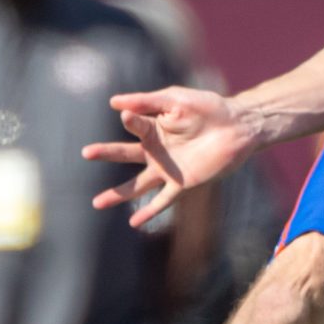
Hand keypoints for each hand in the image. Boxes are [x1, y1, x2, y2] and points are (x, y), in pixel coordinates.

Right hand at [82, 86, 261, 226]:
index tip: (125, 115)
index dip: (130, 119)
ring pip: (137, 185)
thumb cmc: (209, 108)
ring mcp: (168, 169)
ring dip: (117, 193)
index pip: (135, 124)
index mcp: (154, 127)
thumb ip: (147, 101)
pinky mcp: (182, 183)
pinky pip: (163, 200)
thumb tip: (114, 102)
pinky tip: (133, 223)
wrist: (237, 128)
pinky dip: (150, 212)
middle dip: (106, 153)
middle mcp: (156, 150)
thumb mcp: (176, 99)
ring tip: (96, 203)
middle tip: (86, 152)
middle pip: (125, 154)